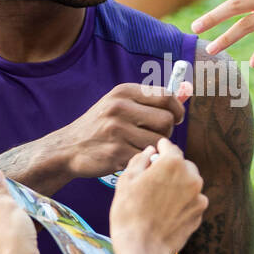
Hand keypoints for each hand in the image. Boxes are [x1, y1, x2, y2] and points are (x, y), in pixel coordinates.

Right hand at [57, 83, 192, 177]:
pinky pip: (146, 157)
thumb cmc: (100, 127)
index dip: (177, 110)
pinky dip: (144, 161)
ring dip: (155, 149)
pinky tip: (132, 158)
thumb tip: (185, 93)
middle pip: (166, 120)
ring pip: (158, 142)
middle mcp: (120, 108)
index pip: (166, 96)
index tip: (176, 119)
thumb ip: (147, 100)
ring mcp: (117, 130)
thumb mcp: (118, 104)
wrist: (68, 148)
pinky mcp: (116, 152)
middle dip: (166, 132)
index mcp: (123, 92)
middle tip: (156, 138)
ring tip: (141, 148)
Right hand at [110, 138, 207, 253]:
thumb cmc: (129, 214)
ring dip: (177, 185)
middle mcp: (191, 177)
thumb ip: (140, 160)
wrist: (143, 249)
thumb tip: (150, 152)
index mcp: (172, 164)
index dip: (160, 148)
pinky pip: (191, 200)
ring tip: (157, 200)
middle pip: (182, 164)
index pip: (169, 146)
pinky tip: (165, 212)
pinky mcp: (199, 213)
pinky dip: (181, 202)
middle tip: (151, 181)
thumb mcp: (126, 181)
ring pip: (188, 183)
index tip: (155, 152)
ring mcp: (198, 196)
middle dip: (169, 169)